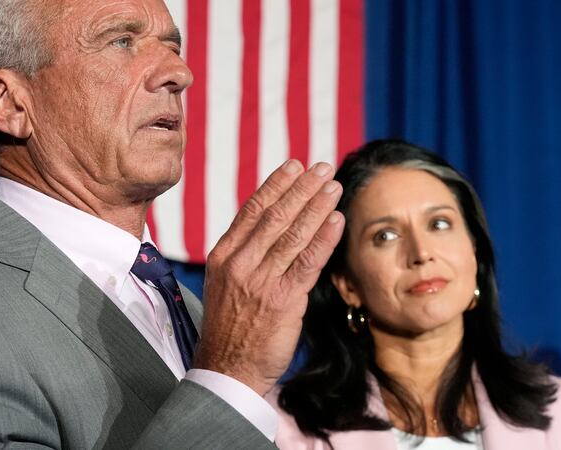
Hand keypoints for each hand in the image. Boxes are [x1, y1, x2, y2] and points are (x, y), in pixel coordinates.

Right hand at [194, 160, 344, 395]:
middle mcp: (240, 264)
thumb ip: (246, 254)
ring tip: (334, 186)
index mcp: (223, 256)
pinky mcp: (283, 301)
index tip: (295, 166)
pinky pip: (308, 262)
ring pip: (293, 234)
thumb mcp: (225, 283)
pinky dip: (324, 238)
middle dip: (302, 188)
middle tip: (323, 168)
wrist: (227, 369)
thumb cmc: (230, 327)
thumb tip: (273, 225)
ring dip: (317, 206)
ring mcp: (260, 281)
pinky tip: (337, 220)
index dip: (276, 185)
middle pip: (276, 216)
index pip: (252, 210)